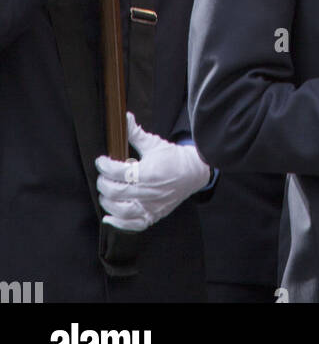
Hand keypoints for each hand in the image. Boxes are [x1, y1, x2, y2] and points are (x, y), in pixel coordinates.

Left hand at [96, 112, 210, 231]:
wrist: (194, 172)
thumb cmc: (174, 157)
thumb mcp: (155, 143)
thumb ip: (136, 133)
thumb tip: (124, 118)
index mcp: (148, 172)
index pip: (119, 172)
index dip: (105, 166)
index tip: (101, 161)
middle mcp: (148, 192)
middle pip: (117, 192)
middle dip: (104, 183)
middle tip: (102, 176)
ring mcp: (151, 206)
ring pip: (121, 210)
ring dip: (108, 202)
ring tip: (105, 193)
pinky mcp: (153, 215)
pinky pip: (133, 225)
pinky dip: (118, 223)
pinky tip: (109, 217)